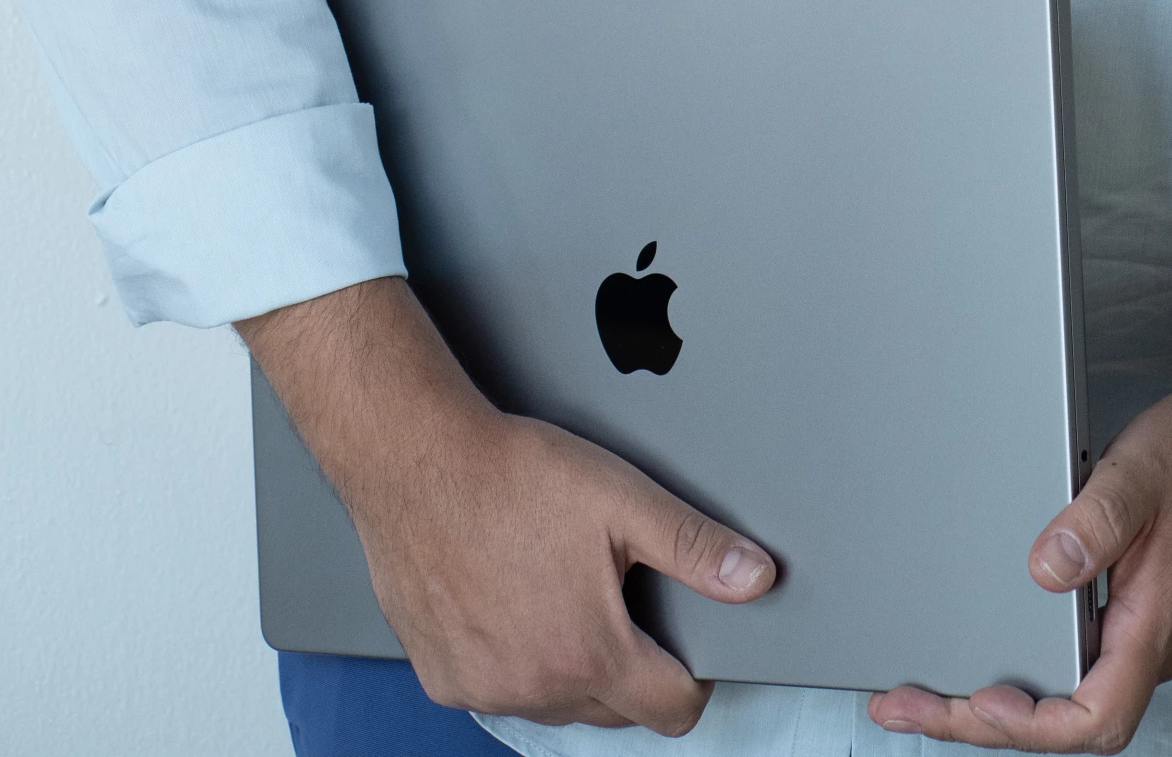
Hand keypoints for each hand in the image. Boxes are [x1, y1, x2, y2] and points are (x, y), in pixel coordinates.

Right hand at [238, 277, 774, 729]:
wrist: (416, 460)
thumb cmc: (511, 474)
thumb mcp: (622, 499)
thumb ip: (695, 547)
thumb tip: (755, 578)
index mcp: (590, 652)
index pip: (671, 710)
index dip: (693, 679)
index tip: (688, 646)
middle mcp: (535, 687)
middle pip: (616, 709)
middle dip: (631, 666)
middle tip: (618, 596)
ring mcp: (483, 688)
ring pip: (556, 704)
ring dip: (571, 666)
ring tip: (561, 589)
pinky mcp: (441, 678)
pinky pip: (499, 690)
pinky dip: (515, 662)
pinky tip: (511, 601)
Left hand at [867, 234, 1171, 752]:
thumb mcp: (1142, 471)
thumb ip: (1095, 523)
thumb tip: (1043, 569)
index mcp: (1156, 624)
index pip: (1094, 720)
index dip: (1030, 728)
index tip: (975, 703)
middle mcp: (1155, 644)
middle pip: (1070, 720)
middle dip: (983, 720)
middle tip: (907, 704)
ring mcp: (1152, 631)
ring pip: (1075, 695)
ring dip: (1002, 699)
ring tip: (933, 686)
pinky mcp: (1147, 610)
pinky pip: (1086, 662)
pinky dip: (1032, 668)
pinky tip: (996, 649)